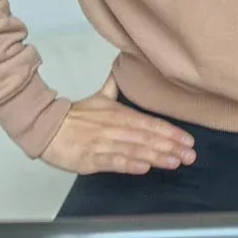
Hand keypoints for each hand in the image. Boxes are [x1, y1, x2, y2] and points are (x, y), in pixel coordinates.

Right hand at [39, 72, 195, 174]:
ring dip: (156, 156)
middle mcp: (115, 128)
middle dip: (171, 147)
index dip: (171, 132)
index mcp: (120, 114)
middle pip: (147, 138)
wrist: (46, 126)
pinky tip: (144, 168)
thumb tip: (120, 69)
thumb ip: (113, 88)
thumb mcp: (98, 99)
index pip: (151, 123)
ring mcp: (103, 143)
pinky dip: (128, 164)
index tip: (189, 141)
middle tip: (190, 156)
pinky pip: (112, 161)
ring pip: (134, 150)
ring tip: (175, 162)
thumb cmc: (75, 116)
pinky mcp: (91, 159)